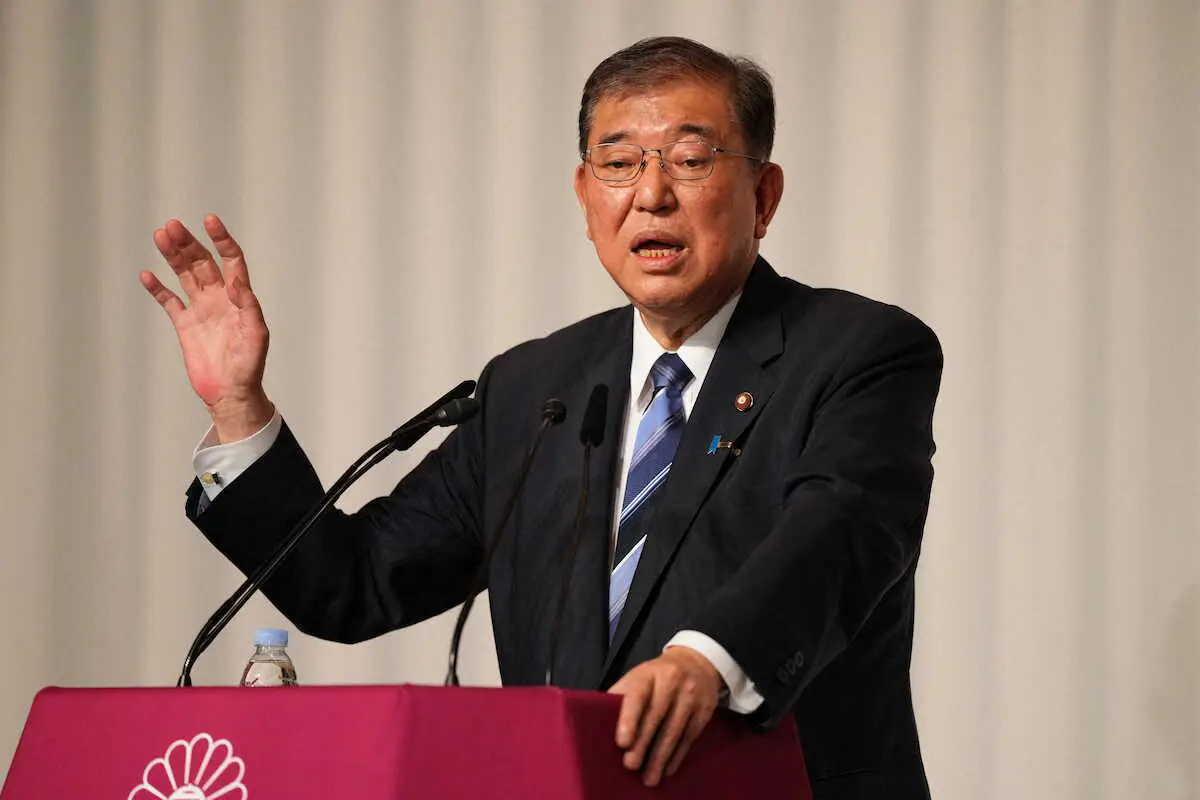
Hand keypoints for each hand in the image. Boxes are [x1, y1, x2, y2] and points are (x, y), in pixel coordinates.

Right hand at [140, 215, 273, 440]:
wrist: (231, 393)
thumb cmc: (250, 366)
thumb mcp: (256, 334)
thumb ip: (248, 306)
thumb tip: (236, 281)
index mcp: (238, 297)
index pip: (231, 261)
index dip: (222, 240)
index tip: (210, 221)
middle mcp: (219, 298)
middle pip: (202, 262)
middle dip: (188, 243)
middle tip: (172, 226)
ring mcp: (201, 310)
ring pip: (184, 275)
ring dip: (173, 256)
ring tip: (160, 236)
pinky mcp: (185, 325)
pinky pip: (169, 301)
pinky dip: (158, 288)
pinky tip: (147, 274)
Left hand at [608, 646, 722, 786]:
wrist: (694, 664)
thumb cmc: (656, 677)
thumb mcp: (637, 677)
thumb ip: (620, 695)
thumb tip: (597, 721)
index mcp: (648, 674)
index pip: (638, 695)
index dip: (629, 719)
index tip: (622, 742)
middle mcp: (671, 682)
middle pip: (656, 716)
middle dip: (643, 743)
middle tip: (630, 765)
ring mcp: (690, 696)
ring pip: (674, 730)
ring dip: (660, 757)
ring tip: (649, 777)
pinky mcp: (704, 711)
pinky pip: (689, 737)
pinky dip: (677, 756)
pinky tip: (667, 769)